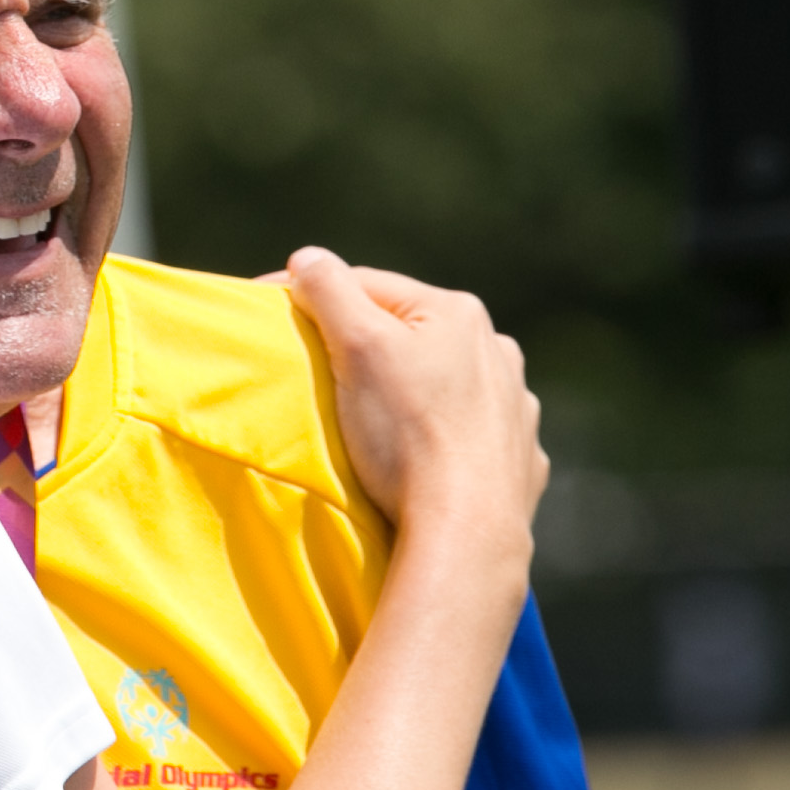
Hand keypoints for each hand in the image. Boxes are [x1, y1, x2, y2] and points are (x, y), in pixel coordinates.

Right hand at [276, 249, 544, 548]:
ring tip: (379, 425)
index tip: (269, 314)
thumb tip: (309, 260)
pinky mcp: (520, 461)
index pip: (367, 287)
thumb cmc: (407, 434)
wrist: (467, 529)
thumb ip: (329, 291)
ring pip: (448, 386)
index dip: (312, 297)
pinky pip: (475, 437)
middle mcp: (498, 351)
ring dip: (416, 393)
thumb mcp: (357, 347)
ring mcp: (517, 408)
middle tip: (322, 376)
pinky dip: (448, 440)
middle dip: (368, 348)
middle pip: (412, 337)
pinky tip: (429, 460)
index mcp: (458, 313)